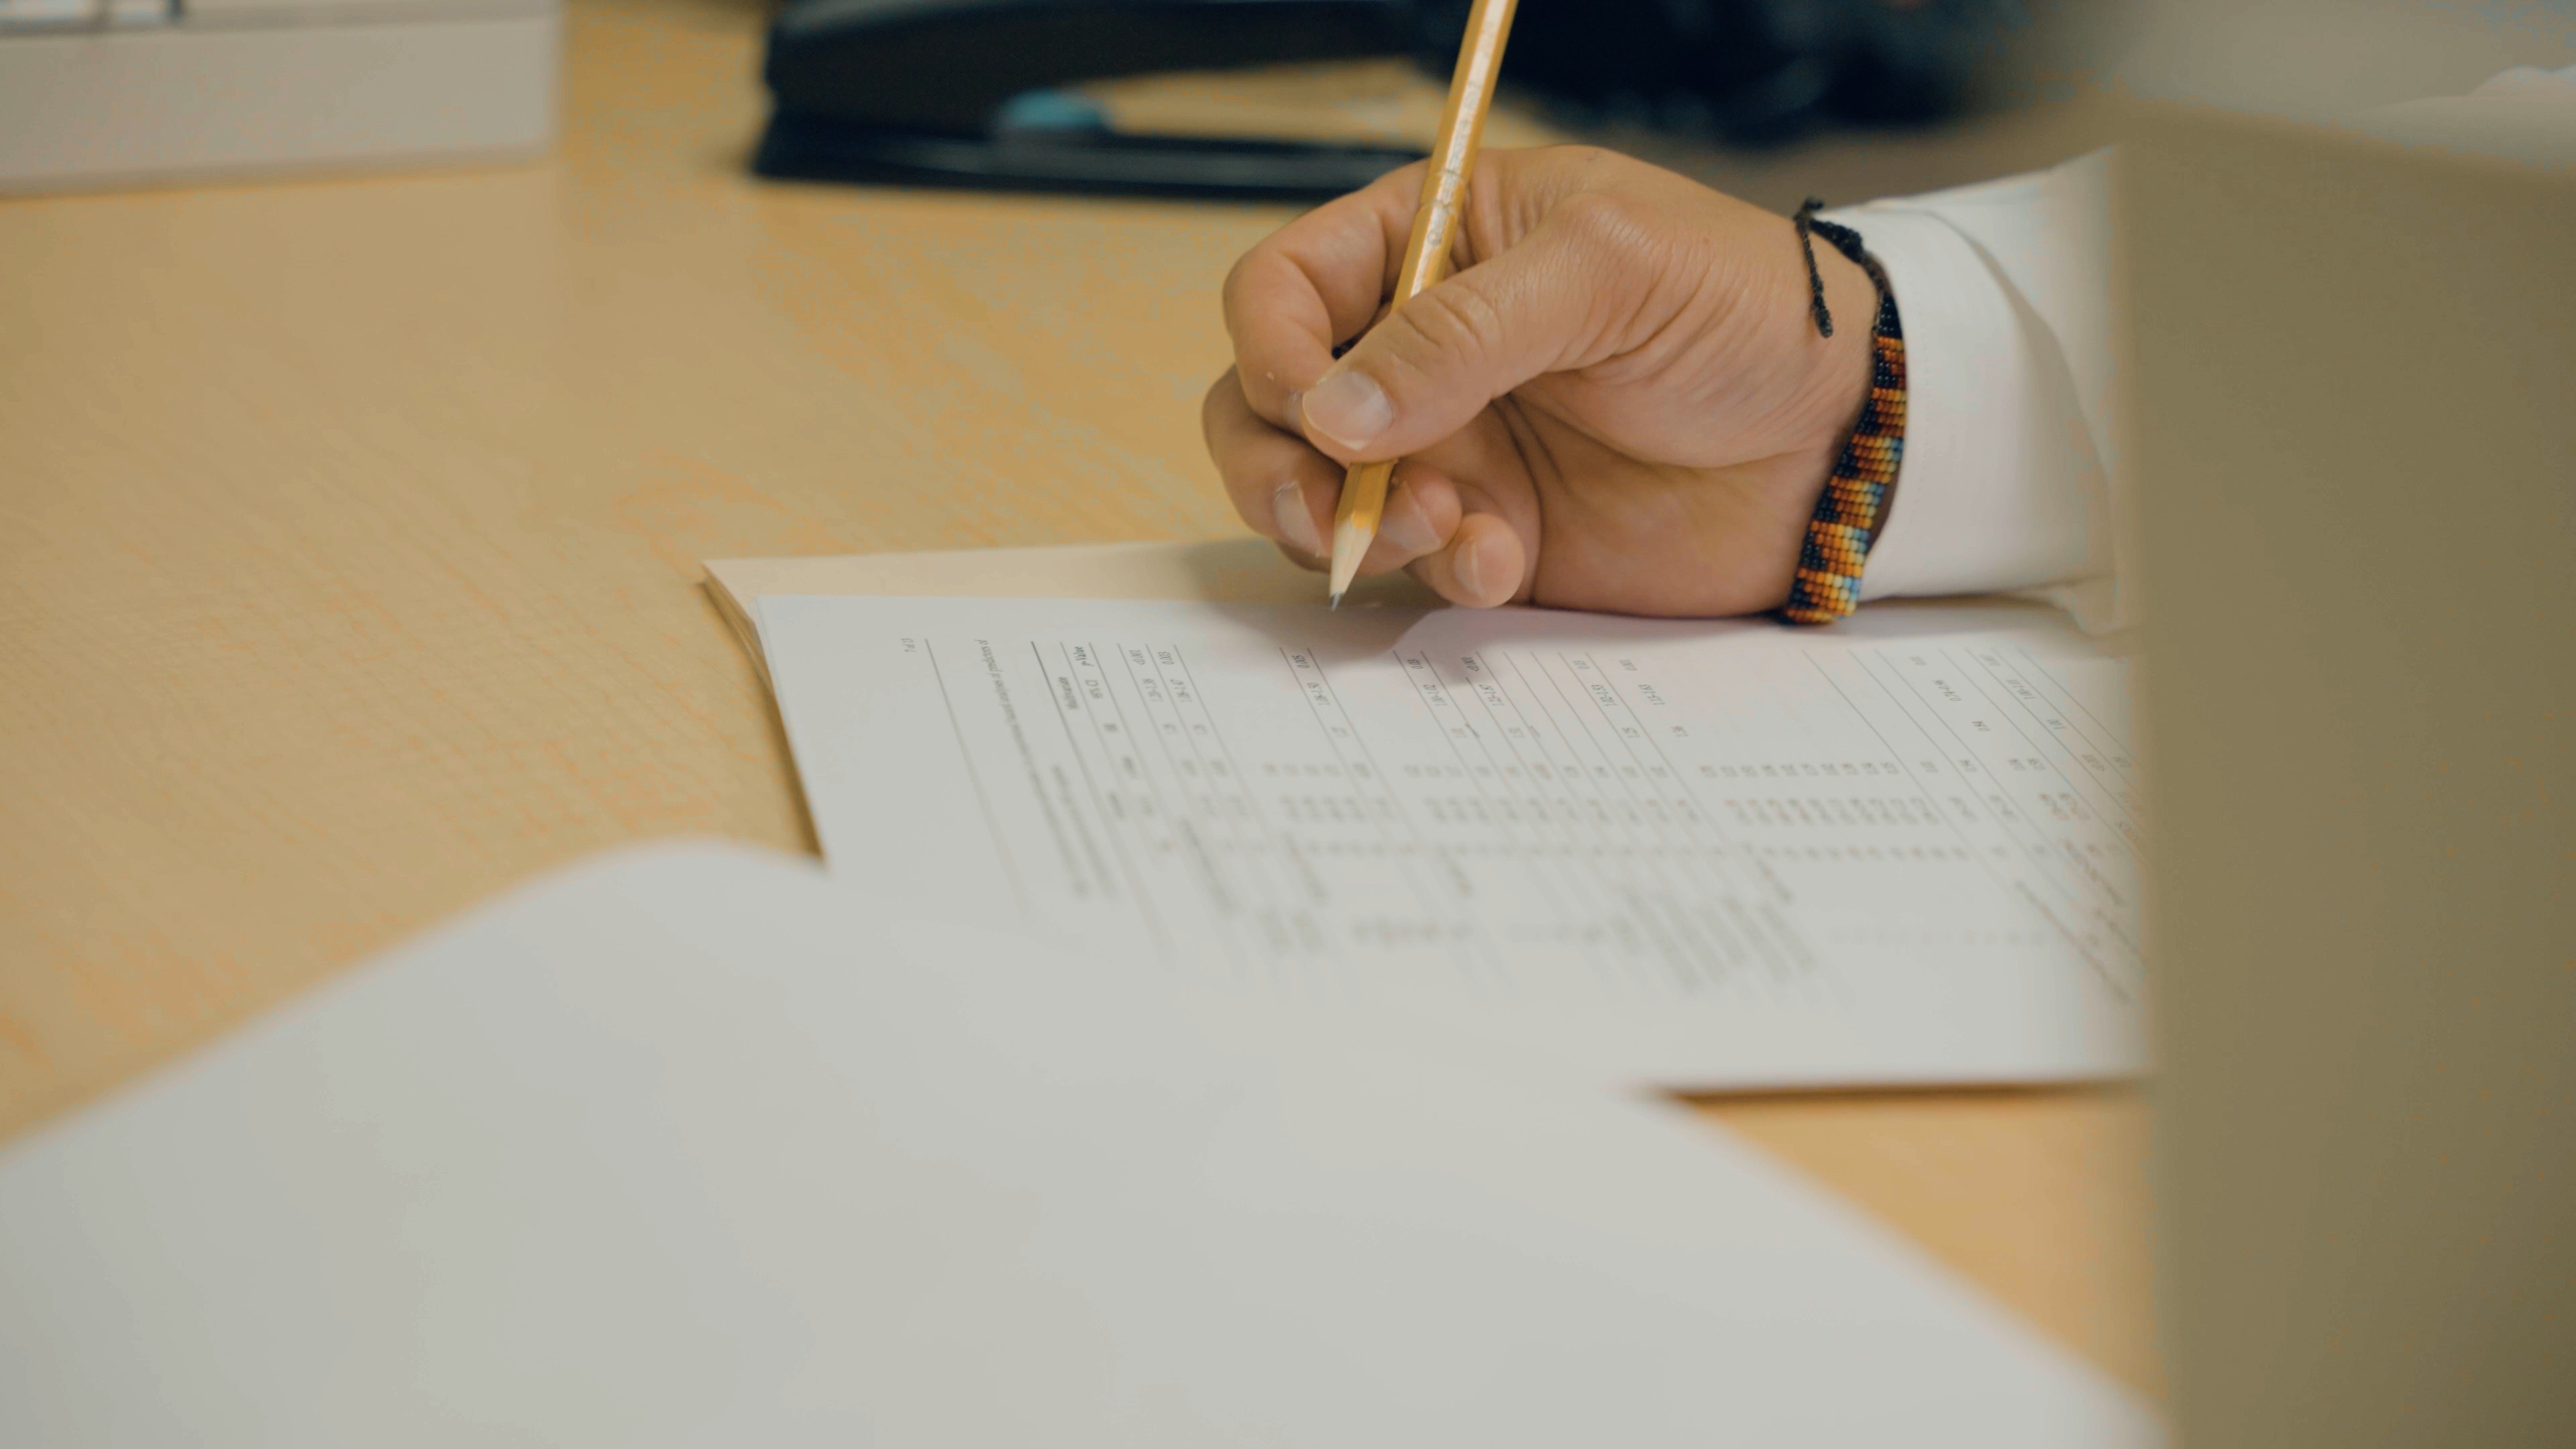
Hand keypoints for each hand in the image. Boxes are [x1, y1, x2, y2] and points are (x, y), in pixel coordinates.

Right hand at [1202, 146, 1880, 613]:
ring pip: (1319, 497)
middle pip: (1265, 406)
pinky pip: (1413, 568)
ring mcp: (1448, 446)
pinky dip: (1440, 572)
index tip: (1313, 406)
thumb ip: (1459, 332)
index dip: (1271, 349)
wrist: (1845, 438)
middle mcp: (1418, 347)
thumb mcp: (1606, 270)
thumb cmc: (1744, 310)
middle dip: (1279, 463)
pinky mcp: (1489, 532)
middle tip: (1334, 503)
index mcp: (1432, 243)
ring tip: (1439, 523)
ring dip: (1352, 525)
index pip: (1283, 289)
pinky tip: (1503, 558)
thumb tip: (1331, 412)